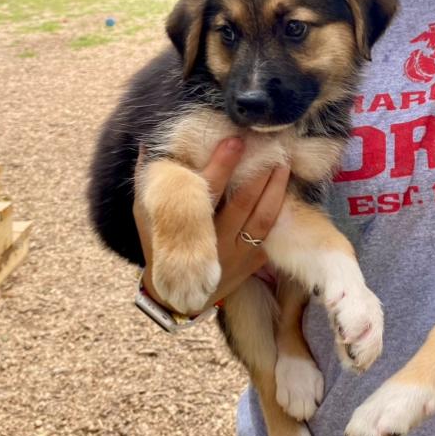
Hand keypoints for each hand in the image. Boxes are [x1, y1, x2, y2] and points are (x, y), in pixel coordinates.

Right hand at [134, 138, 290, 311]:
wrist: (177, 295)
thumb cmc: (159, 245)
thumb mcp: (146, 215)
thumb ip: (148, 181)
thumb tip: (146, 146)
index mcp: (190, 225)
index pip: (208, 189)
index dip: (223, 164)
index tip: (236, 141)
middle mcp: (216, 239)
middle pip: (243, 202)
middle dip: (259, 174)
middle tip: (272, 148)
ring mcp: (237, 253)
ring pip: (263, 218)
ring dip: (276, 190)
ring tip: (284, 165)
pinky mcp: (253, 262)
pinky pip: (272, 237)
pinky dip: (281, 214)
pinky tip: (288, 194)